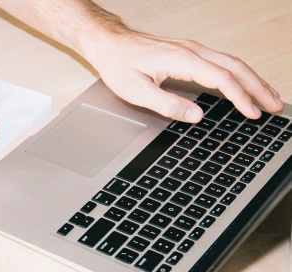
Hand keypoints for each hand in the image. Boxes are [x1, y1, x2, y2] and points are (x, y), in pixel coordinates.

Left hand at [87, 31, 284, 122]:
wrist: (109, 43)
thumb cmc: (118, 64)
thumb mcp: (136, 90)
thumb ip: (167, 104)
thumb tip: (196, 115)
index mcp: (182, 59)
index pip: (221, 80)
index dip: (240, 98)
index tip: (252, 114)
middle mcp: (192, 50)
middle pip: (235, 68)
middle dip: (258, 87)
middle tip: (275, 105)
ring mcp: (192, 49)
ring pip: (231, 62)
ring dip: (252, 79)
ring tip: (268, 97)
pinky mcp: (188, 52)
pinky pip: (221, 61)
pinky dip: (238, 73)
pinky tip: (244, 84)